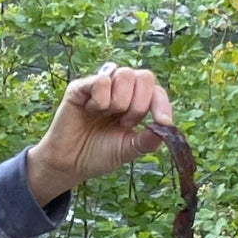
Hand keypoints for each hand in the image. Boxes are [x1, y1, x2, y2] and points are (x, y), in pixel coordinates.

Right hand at [27, 63, 172, 205]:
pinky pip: (102, 80)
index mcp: (135, 102)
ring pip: (125, 74)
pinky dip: (101, 98)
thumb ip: (148, 140)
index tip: (162, 122)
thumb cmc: (97, 154)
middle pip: (145, 77)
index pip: (156, 91)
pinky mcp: (81, 87)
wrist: (70, 164)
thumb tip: (167, 128)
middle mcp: (120, 89)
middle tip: (124, 123)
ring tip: (106, 116)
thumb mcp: (128, 149)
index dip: (161, 104)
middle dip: (139, 104)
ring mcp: (101, 86)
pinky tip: (91, 110)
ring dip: (120, 101)